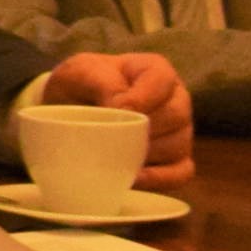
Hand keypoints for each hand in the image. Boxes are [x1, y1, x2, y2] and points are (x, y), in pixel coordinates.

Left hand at [41, 51, 196, 186]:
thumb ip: (101, 83)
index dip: (143, 97)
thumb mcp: (80, 72)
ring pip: (179, 145)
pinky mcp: (176, 159)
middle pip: (176, 115)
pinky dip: (159, 179)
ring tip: (116, 156)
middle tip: (113, 136)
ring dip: (147, 154)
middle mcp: (176, 99)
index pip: (163, 80)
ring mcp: (180, 131)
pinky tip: (132, 179)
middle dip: (143, 128)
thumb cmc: (80, 84)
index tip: (116, 110)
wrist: (70, 108)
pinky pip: (181, 173)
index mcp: (155, 71)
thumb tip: (123, 110)